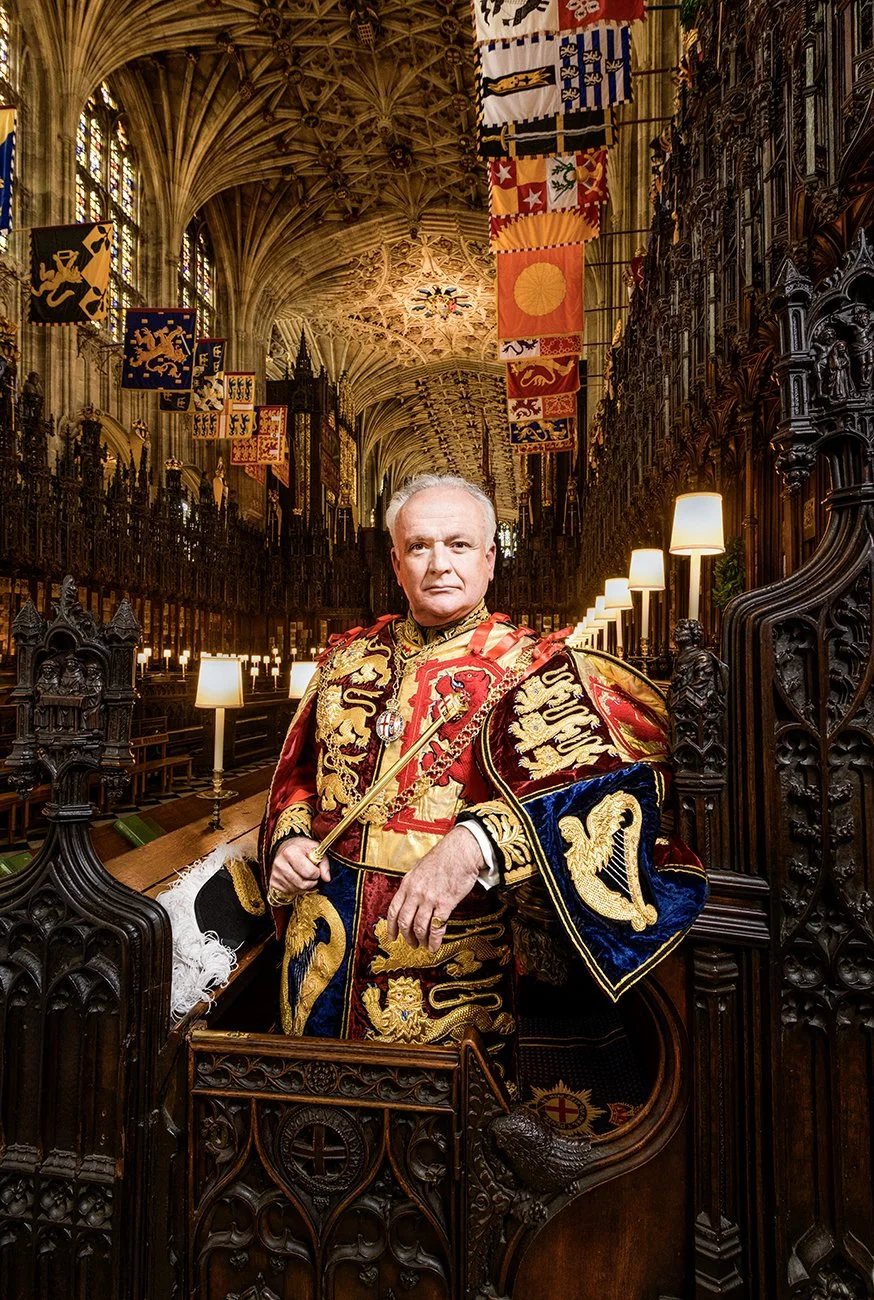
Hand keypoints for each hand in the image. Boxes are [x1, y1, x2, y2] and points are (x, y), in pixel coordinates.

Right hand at [269, 836, 330, 898]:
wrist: (286, 847)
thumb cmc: (302, 848)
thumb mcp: (316, 849)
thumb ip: (324, 864)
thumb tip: (327, 879)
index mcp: (290, 852)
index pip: (309, 872)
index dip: (317, 873)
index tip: (316, 868)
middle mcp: (280, 863)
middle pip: (302, 884)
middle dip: (312, 882)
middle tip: (312, 875)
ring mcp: (275, 873)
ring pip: (296, 889)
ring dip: (305, 886)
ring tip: (305, 876)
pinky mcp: (272, 881)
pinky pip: (289, 892)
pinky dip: (296, 889)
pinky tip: (297, 879)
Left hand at [386, 825, 482, 952]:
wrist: (461, 851)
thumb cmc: (443, 857)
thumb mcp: (419, 869)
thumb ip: (413, 886)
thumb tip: (410, 899)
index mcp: (407, 884)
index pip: (393, 910)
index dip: (391, 927)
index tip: (392, 936)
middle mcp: (416, 893)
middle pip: (405, 922)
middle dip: (407, 937)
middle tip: (411, 944)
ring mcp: (429, 899)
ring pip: (419, 927)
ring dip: (421, 940)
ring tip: (424, 946)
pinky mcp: (445, 903)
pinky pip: (436, 927)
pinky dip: (434, 940)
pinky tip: (435, 945)